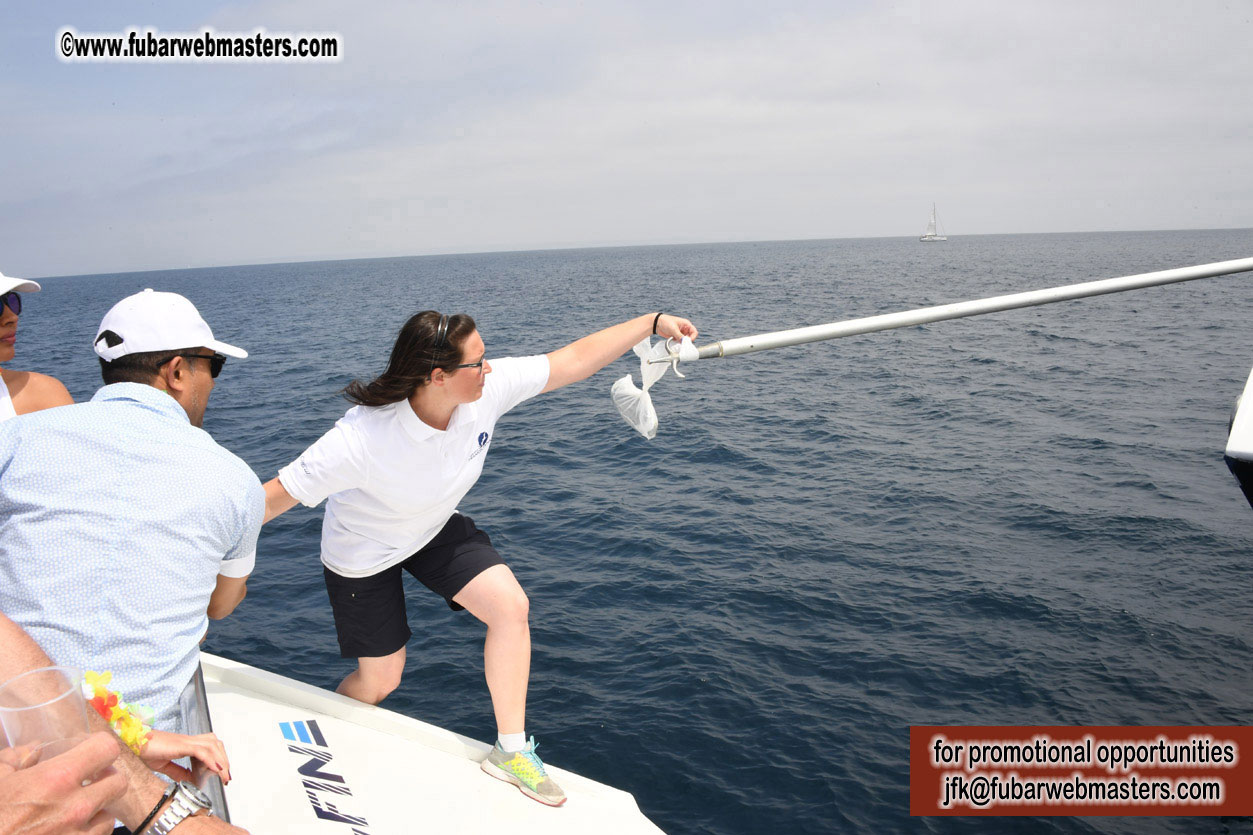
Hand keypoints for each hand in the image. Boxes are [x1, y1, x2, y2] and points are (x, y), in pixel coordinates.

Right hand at [0, 731, 126, 834]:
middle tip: (89, 782)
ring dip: (96, 813)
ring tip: (74, 813)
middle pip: (119, 782)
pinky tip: (66, 833)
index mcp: (56, 779)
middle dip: (106, 779)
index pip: (105, 749)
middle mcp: (74, 807)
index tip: (93, 752)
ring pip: (109, 817)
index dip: (100, 747)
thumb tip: (34, 748)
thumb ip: (17, 759)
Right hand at [142, 730, 231, 784]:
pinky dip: (211, 760)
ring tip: (224, 776)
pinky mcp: (181, 744)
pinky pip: (201, 751)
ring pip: (213, 746)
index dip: (219, 758)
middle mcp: (189, 740)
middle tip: (226, 777)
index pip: (210, 747)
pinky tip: (215, 769)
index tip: (222, 773)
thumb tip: (189, 781)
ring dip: (221, 761)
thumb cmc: (145, 751)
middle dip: (224, 760)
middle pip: (215, 745)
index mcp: (186, 744)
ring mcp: (186, 741)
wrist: (133, 743)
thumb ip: (177, 772)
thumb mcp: (164, 765)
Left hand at [655, 314, 697, 341]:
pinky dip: (679, 343)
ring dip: (683, 342)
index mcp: (686, 324)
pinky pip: (680, 341)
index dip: (693, 337)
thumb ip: (680, 336)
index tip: (688, 341)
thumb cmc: (665, 322)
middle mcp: (684, 328)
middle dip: (687, 341)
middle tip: (683, 343)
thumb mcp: (674, 329)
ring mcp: (680, 333)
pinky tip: (674, 341)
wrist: (657, 323)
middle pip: (690, 337)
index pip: (694, 332)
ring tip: (678, 342)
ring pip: (685, 340)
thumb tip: (684, 342)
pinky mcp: (676, 336)